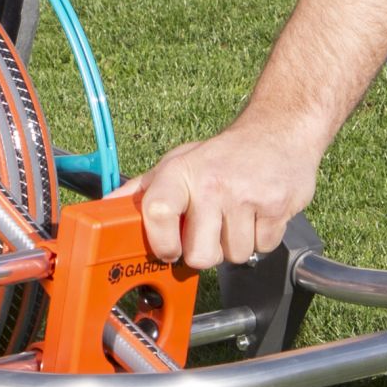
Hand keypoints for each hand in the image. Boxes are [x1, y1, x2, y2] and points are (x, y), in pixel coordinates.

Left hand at [133, 111, 321, 269]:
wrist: (280, 130)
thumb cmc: (223, 154)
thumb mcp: (178, 163)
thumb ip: (142, 190)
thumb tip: (105, 208)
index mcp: (181, 173)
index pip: (157, 213)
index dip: (162, 243)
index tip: (169, 250)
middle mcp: (212, 184)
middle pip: (200, 256)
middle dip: (207, 252)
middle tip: (212, 230)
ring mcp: (246, 196)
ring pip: (234, 256)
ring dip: (236, 244)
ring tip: (238, 216)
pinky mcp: (277, 207)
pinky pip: (263, 249)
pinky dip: (261, 239)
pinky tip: (258, 214)